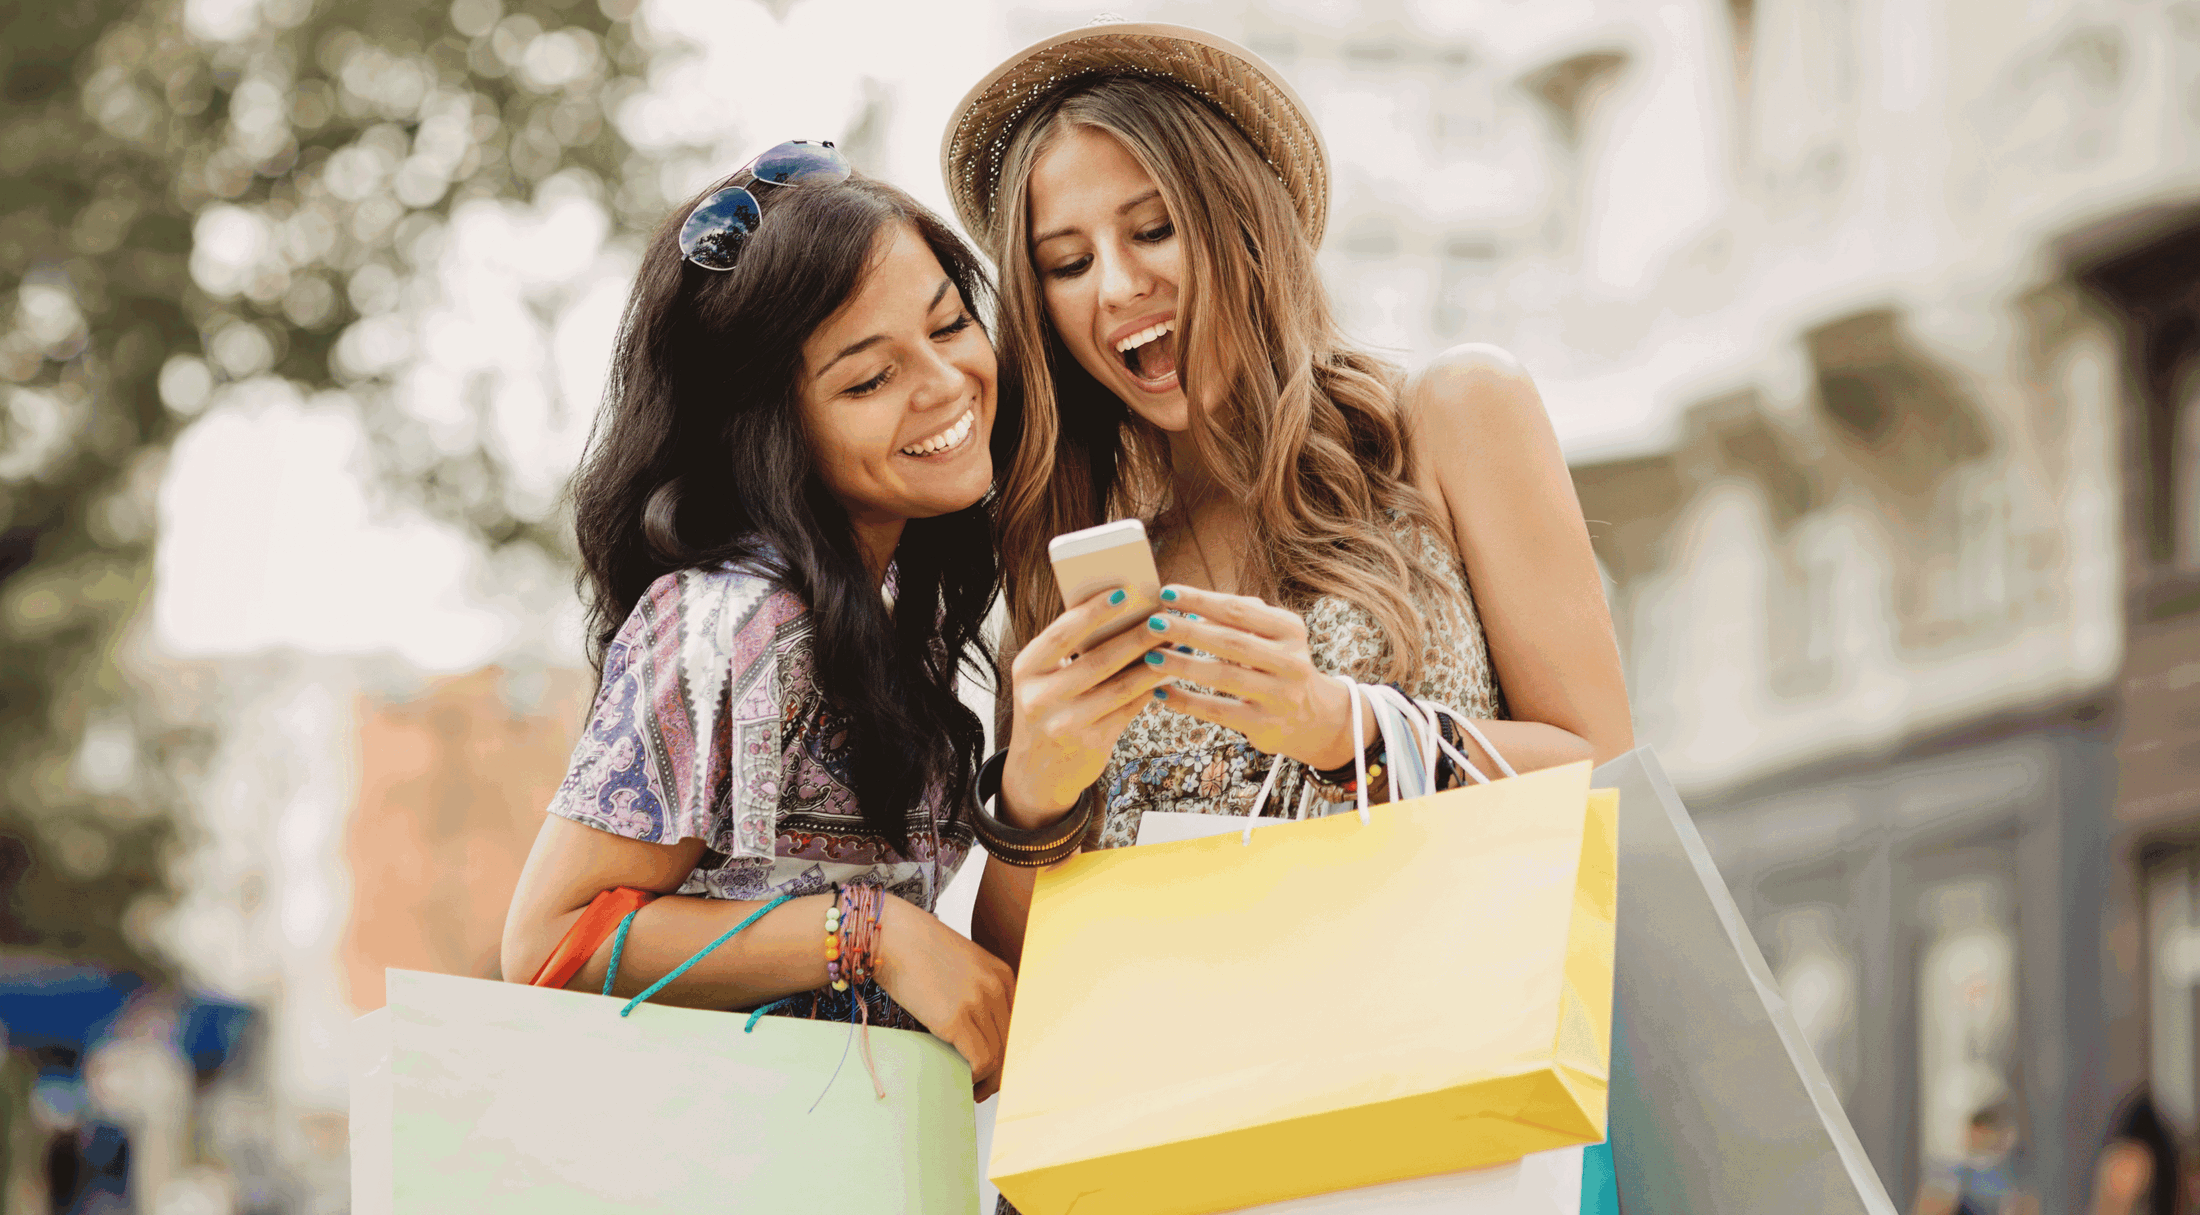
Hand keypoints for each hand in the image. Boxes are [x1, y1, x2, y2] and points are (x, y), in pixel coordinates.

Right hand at [872, 896, 1015, 1100]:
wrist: (890, 935)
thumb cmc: (916, 948)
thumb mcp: (961, 963)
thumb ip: (977, 989)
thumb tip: (976, 1027)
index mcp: (1001, 974)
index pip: (1018, 1025)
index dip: (1009, 1051)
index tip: (995, 1067)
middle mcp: (995, 988)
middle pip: (1012, 1044)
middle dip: (1000, 1071)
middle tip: (984, 1087)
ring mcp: (977, 1003)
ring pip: (999, 1057)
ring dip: (987, 1080)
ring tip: (972, 1088)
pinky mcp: (954, 1019)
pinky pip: (980, 1061)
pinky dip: (975, 1077)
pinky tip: (962, 1079)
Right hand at [999, 588, 1172, 823]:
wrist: (1036, 773)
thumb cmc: (1048, 709)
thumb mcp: (1044, 679)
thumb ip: (1071, 651)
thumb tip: (1125, 613)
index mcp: (1027, 669)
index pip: (1063, 633)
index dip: (1094, 611)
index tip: (1125, 591)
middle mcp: (1041, 697)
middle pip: (1099, 659)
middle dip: (1138, 634)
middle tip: (1167, 614)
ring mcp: (1066, 723)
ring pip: (1121, 685)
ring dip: (1156, 661)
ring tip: (1180, 642)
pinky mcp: (1091, 743)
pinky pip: (1130, 708)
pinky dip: (1152, 688)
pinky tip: (1170, 672)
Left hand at [1138, 585, 1365, 769]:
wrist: (1315, 718)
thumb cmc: (1279, 666)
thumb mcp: (1273, 637)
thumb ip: (1240, 619)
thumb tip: (1191, 608)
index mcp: (1290, 630)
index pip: (1240, 610)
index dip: (1201, 600)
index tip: (1167, 592)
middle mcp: (1290, 661)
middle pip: (1231, 642)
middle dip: (1188, 631)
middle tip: (1153, 622)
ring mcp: (1279, 695)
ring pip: (1224, 677)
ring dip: (1183, 665)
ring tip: (1151, 657)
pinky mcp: (1264, 724)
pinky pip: (1218, 711)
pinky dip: (1187, 701)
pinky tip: (1161, 693)